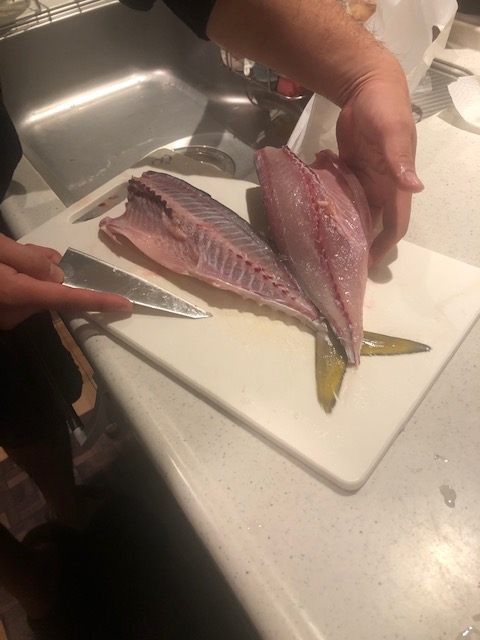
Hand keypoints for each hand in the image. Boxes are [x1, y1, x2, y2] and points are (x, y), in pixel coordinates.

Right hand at [0, 234, 131, 329]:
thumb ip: (32, 260)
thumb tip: (61, 276)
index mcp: (19, 294)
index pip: (69, 299)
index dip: (99, 301)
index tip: (126, 304)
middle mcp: (17, 312)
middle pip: (52, 289)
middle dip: (48, 267)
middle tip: (25, 250)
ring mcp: (9, 316)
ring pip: (39, 289)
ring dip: (33, 270)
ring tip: (9, 255)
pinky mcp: (3, 314)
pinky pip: (26, 294)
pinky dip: (23, 278)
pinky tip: (6, 266)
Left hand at [336, 71, 423, 265]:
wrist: (368, 84)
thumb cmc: (385, 106)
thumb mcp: (392, 131)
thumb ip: (400, 159)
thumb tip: (414, 188)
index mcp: (396, 183)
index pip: (396, 223)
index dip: (384, 245)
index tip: (368, 264)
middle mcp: (382, 186)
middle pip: (373, 223)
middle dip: (360, 242)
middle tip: (336, 259)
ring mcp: (365, 178)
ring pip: (355, 210)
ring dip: (343, 224)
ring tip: (320, 241)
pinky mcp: (349, 169)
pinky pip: (341, 192)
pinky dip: (331, 201)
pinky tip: (313, 209)